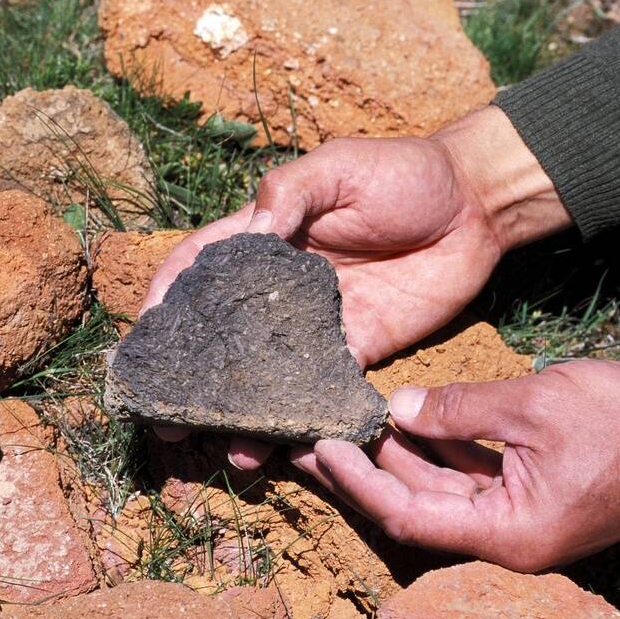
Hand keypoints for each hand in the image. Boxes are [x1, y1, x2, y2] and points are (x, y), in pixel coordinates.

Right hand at [143, 107, 572, 466]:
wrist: (476, 206)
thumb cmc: (402, 173)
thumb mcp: (336, 168)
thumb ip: (287, 196)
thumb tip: (247, 237)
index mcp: (263, 238)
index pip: (198, 269)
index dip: (166, 299)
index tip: (143, 337)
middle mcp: (279, 289)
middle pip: (221, 335)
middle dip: (191, 378)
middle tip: (167, 421)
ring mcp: (316, 325)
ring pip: (266, 375)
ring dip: (245, 414)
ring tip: (233, 450)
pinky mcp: (358, 350)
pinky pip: (324, 391)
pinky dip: (304, 419)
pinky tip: (291, 447)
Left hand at [291, 360, 619, 571]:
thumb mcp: (533, 406)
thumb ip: (459, 410)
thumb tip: (397, 409)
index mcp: (507, 534)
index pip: (407, 515)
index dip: (357, 482)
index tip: (318, 447)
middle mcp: (505, 535)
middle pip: (412, 505)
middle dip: (358, 469)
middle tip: (304, 436)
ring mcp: (516, 515)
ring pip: (434, 488)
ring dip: (390, 456)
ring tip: (338, 423)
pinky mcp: (526, 491)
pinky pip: (463, 473)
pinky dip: (431, 448)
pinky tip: (396, 418)